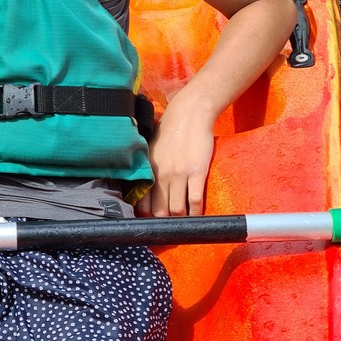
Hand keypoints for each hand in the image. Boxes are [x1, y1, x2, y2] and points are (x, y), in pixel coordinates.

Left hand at [135, 91, 214, 217]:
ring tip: (184, 222)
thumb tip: (145, 185)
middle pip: (160, 210)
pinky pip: (195, 200)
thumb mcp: (151, 147)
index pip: (143, 202)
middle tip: (170, 227)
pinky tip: (197, 216)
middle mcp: (162, 174)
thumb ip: (149, 167)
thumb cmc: (170, 129)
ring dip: (181, 220)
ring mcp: (180, 174)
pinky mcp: (197, 172)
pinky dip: (196, 213)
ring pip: (177, 209)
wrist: (190, 114)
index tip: (153, 222)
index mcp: (149, 169)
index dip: (148, 217)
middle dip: (164, 222)